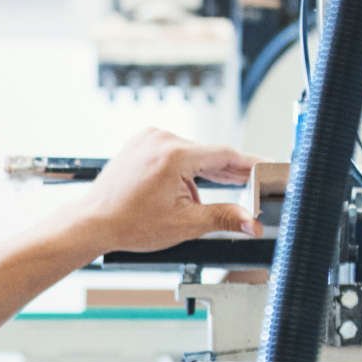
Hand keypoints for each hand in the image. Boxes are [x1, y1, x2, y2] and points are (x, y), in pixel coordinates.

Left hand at [71, 129, 263, 254]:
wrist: (93, 222)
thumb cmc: (129, 224)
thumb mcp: (185, 224)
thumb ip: (224, 218)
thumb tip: (251, 222)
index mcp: (174, 154)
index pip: (226, 155)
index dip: (251, 164)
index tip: (268, 168)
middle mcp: (162, 138)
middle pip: (209, 154)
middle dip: (229, 174)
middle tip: (250, 188)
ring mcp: (149, 137)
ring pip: (192, 154)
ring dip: (202, 175)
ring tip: (196, 202)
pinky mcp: (141, 142)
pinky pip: (174, 152)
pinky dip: (184, 170)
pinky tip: (182, 191)